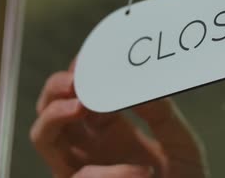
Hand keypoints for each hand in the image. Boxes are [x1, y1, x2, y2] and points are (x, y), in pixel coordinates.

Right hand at [30, 61, 206, 177]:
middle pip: (51, 109)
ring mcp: (82, 169)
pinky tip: (140, 171)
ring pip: (43, 138)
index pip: (84, 93)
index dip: (82, 74)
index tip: (91, 59)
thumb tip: (139, 82)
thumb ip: (161, 114)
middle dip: (56, 89)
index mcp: (112, 129)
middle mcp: (90, 147)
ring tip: (79, 105)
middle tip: (75, 79)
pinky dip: (106, 173)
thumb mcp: (180, 144)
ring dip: (55, 117)